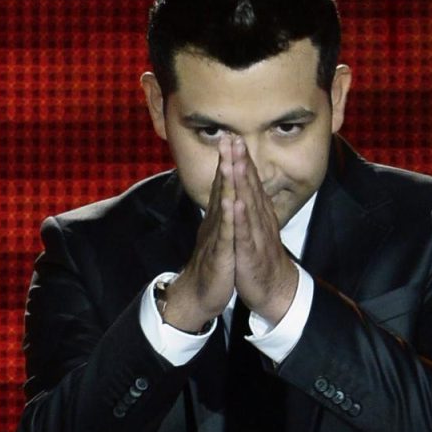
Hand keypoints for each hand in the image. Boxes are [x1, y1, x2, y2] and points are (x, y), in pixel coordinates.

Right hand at [160, 137, 235, 332]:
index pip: (223, 185)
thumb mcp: (218, 236)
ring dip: (225, 182)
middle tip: (228, 137)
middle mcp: (215, 222)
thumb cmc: (213, 265)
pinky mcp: (221, 253)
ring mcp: (217, 236)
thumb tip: (224, 196)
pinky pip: (225, 232)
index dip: (228, 161)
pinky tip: (231, 201)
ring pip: (222, 205)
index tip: (232, 138)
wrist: (199, 295)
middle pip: (220, 188)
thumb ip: (221, 215)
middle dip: (225, 162)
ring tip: (229, 160)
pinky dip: (228, 216)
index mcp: (218, 218)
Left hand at [229, 140, 298, 323]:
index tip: (233, 137)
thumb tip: (245, 189)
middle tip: (234, 137)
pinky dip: (241, 218)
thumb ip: (251, 208)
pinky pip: (245, 233)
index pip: (250, 182)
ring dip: (241, 182)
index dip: (242, 159)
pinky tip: (236, 203)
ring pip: (248, 204)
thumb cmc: (260, 257)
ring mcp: (256, 234)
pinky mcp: (251, 252)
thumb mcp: (253, 228)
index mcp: (258, 213)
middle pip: (250, 186)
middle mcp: (260, 219)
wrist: (274, 289)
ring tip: (234, 161)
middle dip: (241, 161)